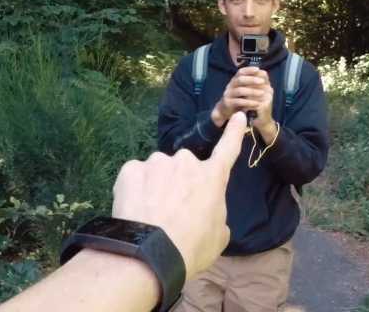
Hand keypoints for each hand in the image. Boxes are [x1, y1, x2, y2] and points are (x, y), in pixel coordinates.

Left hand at [111, 112, 247, 279]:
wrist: (150, 253)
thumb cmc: (191, 248)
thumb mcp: (218, 235)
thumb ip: (216, 212)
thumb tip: (207, 210)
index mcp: (211, 177)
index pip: (227, 149)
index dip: (233, 132)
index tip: (237, 115)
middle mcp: (185, 162)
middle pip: (183, 167)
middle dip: (179, 182)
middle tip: (173, 210)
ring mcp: (156, 162)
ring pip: (157, 171)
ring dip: (156, 186)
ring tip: (152, 214)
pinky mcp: (131, 169)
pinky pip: (135, 176)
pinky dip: (135, 190)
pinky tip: (135, 210)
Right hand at [211, 67, 274, 131]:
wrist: (227, 111)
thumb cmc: (239, 99)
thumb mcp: (246, 89)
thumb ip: (254, 82)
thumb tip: (264, 73)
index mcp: (235, 80)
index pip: (241, 72)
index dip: (249, 70)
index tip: (258, 69)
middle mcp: (230, 85)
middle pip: (240, 79)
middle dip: (252, 79)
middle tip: (262, 81)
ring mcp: (228, 94)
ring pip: (239, 90)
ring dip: (252, 91)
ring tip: (262, 93)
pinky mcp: (228, 103)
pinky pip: (238, 102)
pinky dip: (249, 102)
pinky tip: (257, 104)